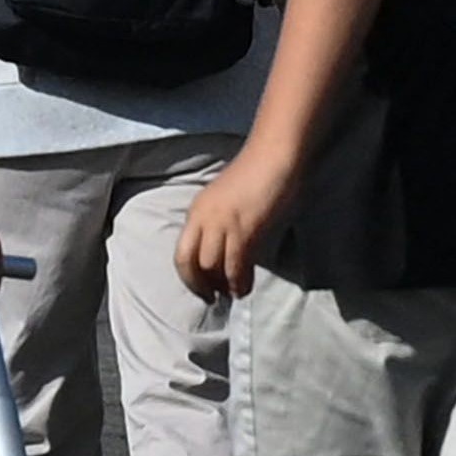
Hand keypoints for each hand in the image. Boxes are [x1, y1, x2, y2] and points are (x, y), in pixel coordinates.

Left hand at [178, 143, 298, 301]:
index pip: (181, 252)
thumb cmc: (256, 176)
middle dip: (199, 285)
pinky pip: (236, 264)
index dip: (188, 276)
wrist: (274, 157)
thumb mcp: (227, 201)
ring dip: (222, 285)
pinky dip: (238, 281)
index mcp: (196, 211)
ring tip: (233, 294)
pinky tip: (244, 288)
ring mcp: (222, 224)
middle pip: (189, 262)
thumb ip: (220, 222)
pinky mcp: (245, 229)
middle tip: (213, 298)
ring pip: (211, 266)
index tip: (201, 289)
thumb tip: (225, 250)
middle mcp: (203, 219)